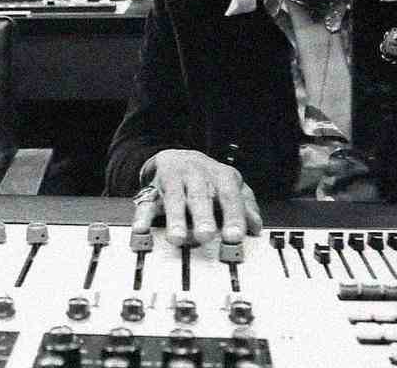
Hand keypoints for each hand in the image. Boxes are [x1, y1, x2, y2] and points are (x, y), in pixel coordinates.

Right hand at [131, 149, 261, 245]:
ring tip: (177, 238)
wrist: (177, 157)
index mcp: (220, 177)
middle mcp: (196, 176)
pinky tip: (141, 228)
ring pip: (174, 198)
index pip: (229, 196)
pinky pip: (146, 202)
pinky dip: (143, 215)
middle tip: (206, 235)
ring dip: (176, 218)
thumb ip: (245, 206)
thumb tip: (256, 226)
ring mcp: (173, 181)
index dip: (233, 216)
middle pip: (200, 196)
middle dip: (203, 216)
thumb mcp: (230, 187)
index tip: (235, 236)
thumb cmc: (208, 178)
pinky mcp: (152, 189)